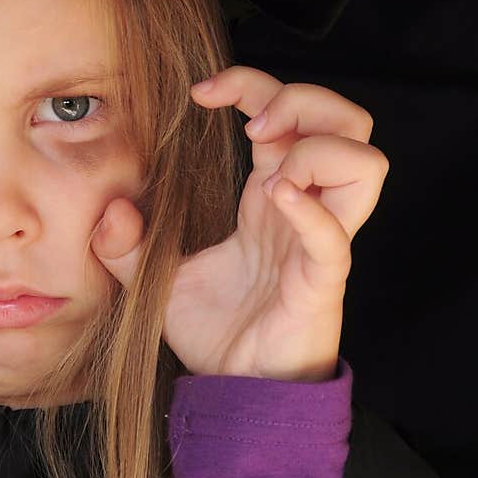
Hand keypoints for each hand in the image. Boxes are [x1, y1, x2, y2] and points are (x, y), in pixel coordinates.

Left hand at [90, 66, 389, 380]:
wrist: (235, 393)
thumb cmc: (216, 334)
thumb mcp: (157, 279)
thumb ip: (128, 244)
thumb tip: (111, 206)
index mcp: (272, 196)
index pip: (290, 113)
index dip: (253, 84)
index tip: (202, 93)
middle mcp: (304, 208)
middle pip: (348, 122)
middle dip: (304, 99)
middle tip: (253, 125)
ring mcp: (320, 241)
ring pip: (366, 165)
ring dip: (318, 147)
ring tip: (270, 169)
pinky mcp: (320, 282)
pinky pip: (335, 236)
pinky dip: (309, 210)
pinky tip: (273, 200)